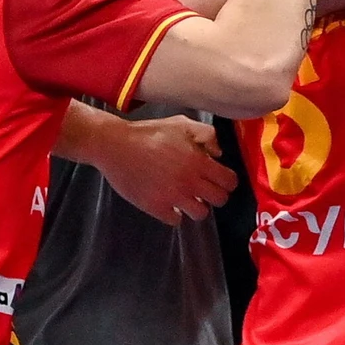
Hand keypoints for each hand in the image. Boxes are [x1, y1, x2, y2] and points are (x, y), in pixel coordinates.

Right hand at [93, 116, 238, 225]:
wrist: (115, 145)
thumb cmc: (148, 133)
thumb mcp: (182, 123)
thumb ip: (207, 135)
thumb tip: (218, 153)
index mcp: (198, 162)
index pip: (229, 182)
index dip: (228, 181)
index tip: (220, 179)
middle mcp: (189, 182)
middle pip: (219, 200)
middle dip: (215, 194)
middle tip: (204, 188)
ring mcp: (172, 197)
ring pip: (200, 214)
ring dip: (197, 206)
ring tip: (187, 197)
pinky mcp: (155, 207)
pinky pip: (176, 221)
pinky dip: (175, 214)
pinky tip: (169, 202)